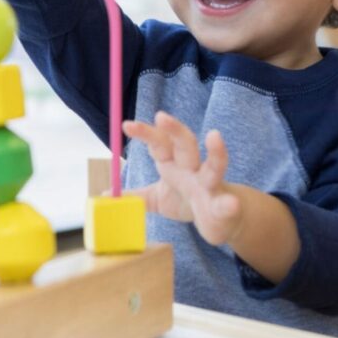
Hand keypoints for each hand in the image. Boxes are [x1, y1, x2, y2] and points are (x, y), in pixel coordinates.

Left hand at [122, 111, 242, 245]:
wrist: (220, 220)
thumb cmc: (188, 202)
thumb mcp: (158, 199)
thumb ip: (137, 196)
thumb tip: (107, 193)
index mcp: (174, 164)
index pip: (160, 143)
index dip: (145, 133)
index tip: (126, 125)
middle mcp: (193, 169)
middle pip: (185, 144)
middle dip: (174, 129)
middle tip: (160, 116)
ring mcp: (210, 186)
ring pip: (213, 166)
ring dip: (215, 152)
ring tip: (214, 136)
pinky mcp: (223, 207)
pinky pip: (226, 205)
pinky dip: (228, 205)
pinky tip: (230, 204)